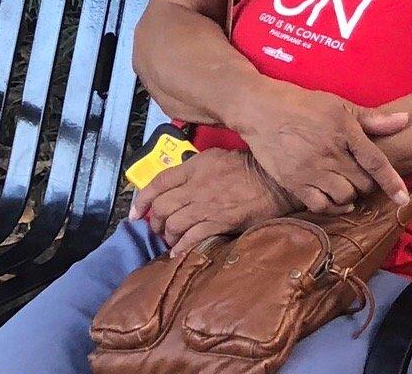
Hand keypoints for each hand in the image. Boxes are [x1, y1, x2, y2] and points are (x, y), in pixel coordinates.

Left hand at [132, 149, 286, 255]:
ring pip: (173, 224)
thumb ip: (197, 170)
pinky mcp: (219, 221)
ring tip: (173, 239)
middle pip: (162, 206)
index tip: (135, 212)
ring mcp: (207, 204)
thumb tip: (179, 186)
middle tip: (159, 228)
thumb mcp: (220, 158)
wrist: (275, 182)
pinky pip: (191, 238)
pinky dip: (181, 248)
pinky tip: (179, 252)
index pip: (159, 181)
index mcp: (197, 165)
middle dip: (155, 221)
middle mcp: (197, 184)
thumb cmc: (250, 168)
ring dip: (168, 235)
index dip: (142, 199)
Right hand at [235, 80, 411, 212]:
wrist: (262, 111)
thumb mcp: (339, 104)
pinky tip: (336, 200)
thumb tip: (404, 120)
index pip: (375, 161)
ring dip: (351, 195)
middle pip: (362, 183)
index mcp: (345, 130)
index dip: (392, 181)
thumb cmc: (304, 104)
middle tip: (363, 176)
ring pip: (344, 197)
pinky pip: (320, 206)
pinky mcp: (293, 183)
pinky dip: (332, 207)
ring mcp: (311, 171)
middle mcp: (330, 153)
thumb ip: (372, 118)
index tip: (404, 198)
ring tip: (349, 185)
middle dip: (368, 184)